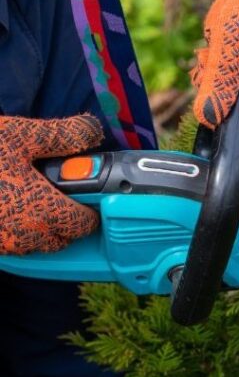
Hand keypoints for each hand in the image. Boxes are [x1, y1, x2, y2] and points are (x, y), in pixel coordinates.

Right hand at [0, 115, 103, 254]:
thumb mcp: (21, 135)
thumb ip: (64, 136)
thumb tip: (91, 132)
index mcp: (43, 211)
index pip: (84, 223)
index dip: (90, 206)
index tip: (87, 191)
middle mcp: (25, 235)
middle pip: (62, 238)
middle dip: (66, 217)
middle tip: (58, 191)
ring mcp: (3, 243)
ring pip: (36, 244)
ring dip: (42, 227)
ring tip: (32, 197)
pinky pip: (11, 244)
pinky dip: (17, 230)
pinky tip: (8, 204)